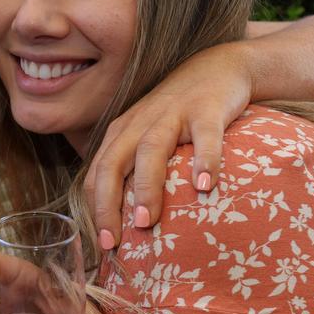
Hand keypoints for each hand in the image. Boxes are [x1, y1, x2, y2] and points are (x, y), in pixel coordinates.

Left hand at [85, 42, 252, 248]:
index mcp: (121, 134)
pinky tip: (205, 186)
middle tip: (114, 241)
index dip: (95, 209)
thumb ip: (136, 172)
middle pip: (113, 163)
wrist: (217, 67)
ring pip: (150, 150)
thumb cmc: (178, 115)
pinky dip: (204, 160)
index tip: (102, 246)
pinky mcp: (206, 109)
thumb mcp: (147, 138)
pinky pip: (205, 136)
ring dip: (146, 187)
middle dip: (109, 203)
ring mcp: (172, 114)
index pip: (97, 174)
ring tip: (147, 221)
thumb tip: (132, 227)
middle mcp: (140, 123)